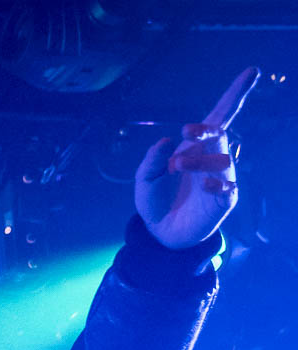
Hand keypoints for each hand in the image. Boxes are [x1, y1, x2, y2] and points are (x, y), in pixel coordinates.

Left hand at [135, 67, 258, 249]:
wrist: (160, 232)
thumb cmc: (156, 199)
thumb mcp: (145, 178)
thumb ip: (152, 159)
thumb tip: (166, 140)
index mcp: (196, 146)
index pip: (220, 115)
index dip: (236, 94)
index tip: (250, 71)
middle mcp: (213, 157)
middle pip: (219, 134)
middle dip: (204, 131)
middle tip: (186, 133)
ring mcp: (222, 177)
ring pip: (221, 159)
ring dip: (199, 160)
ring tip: (176, 167)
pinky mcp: (225, 199)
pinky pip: (227, 187)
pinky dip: (216, 183)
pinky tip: (203, 185)